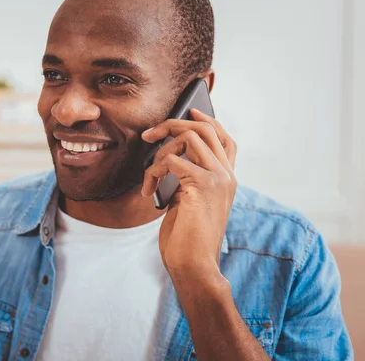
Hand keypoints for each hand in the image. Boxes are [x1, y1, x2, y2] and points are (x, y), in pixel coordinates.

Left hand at [141, 109, 236, 282]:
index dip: (206, 120)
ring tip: (150, 177)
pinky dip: (154, 171)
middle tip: (150, 134)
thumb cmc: (187, 238)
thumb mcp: (188, 200)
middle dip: (174, 123)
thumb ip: (186, 177)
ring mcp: (219, 178)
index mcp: (227, 178)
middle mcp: (228, 174)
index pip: (224, 137)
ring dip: (160, 152)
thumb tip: (169, 156)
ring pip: (189, 137)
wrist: (194, 265)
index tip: (187, 110)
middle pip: (205, 128)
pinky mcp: (203, 185)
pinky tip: (149, 191)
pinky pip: (172, 160)